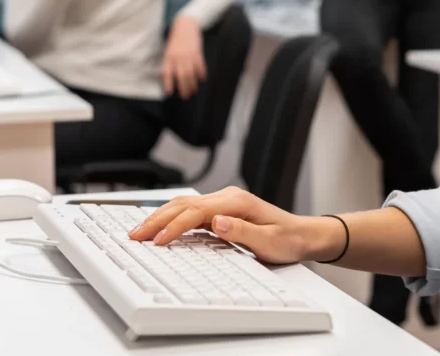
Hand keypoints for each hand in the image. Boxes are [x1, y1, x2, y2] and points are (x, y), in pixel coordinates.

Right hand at [128, 186, 345, 264]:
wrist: (304, 234)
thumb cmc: (289, 239)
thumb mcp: (269, 242)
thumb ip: (242, 231)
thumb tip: (216, 222)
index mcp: (237, 201)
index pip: (197, 211)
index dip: (174, 225)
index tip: (157, 240)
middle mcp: (228, 197)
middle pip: (184, 204)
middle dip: (157, 219)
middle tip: (134, 235)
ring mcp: (224, 202)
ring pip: (184, 204)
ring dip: (161, 216)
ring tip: (140, 231)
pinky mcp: (222, 210)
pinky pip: (191, 211)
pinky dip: (172, 218)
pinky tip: (159, 226)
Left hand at [162, 15, 205, 98]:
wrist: (186, 25)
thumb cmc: (176, 39)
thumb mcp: (168, 50)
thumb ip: (167, 62)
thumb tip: (164, 76)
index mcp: (169, 57)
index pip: (167, 73)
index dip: (168, 83)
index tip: (169, 92)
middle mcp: (178, 57)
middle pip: (181, 76)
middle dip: (183, 88)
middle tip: (185, 96)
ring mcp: (189, 55)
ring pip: (191, 73)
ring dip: (193, 84)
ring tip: (193, 91)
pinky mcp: (198, 53)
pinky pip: (200, 66)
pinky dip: (201, 74)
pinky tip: (202, 79)